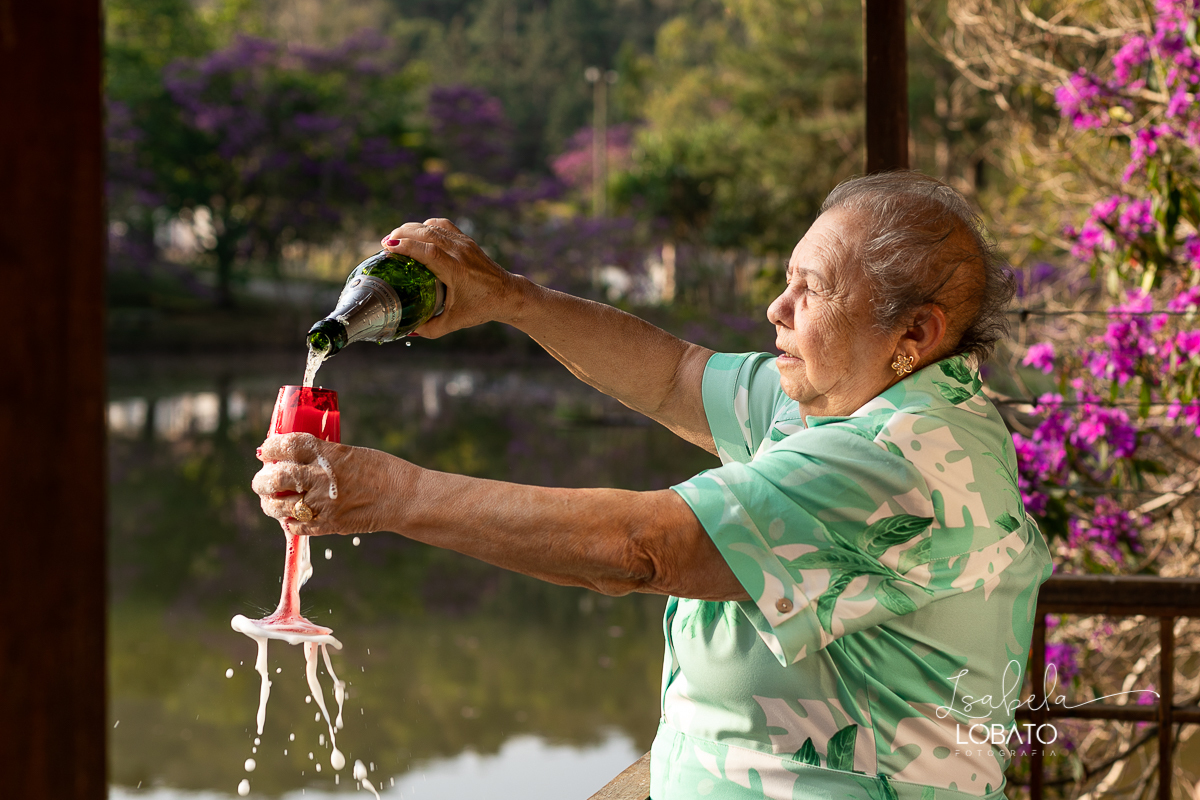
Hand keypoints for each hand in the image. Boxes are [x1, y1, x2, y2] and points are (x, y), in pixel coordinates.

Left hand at [252, 432, 413, 535]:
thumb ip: (324, 456)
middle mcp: (321, 478)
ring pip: (281, 506)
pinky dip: (289, 523)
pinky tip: (290, 518)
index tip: (265, 450)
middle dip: (262, 480)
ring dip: (270, 504)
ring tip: (270, 502)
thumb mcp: (351, 453)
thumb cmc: (383, 471)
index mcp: (327, 454)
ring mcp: (324, 503)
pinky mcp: (330, 524)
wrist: (405, 497)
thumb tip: (297, 459)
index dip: (270, 448)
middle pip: (277, 477)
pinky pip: (298, 527)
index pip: (287, 445)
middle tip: (261, 481)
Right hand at [380, 218, 525, 336]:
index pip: (427, 251)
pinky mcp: (467, 240)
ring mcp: (464, 243)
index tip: (387, 247)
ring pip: (433, 226)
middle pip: (426, 233)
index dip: (405, 245)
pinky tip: (417, 234)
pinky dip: (427, 226)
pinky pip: (443, 226)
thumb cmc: (482, 308)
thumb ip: (430, 328)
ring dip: (412, 228)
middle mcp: (460, 252)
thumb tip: (408, 330)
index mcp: (456, 270)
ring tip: (396, 237)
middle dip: (402, 233)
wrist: (508, 294)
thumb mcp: (455, 323)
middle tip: (385, 243)